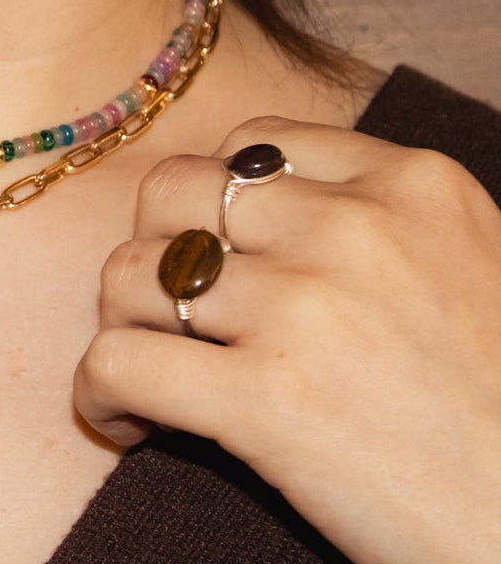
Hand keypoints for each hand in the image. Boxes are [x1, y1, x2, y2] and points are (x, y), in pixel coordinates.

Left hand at [74, 117, 500, 563]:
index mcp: (411, 184)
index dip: (211, 195)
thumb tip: (248, 206)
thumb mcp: (470, 264)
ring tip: (147, 366)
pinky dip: (100, 392)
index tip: (212, 247)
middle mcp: (356, 227)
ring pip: (132, 271)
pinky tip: (125, 419)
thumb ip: (375, 218)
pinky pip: (121, 362)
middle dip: (151, 242)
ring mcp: (308, 309)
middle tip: (164, 301)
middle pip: (173, 189)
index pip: (251, 143)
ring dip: (120, 320)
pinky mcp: (269, 402)